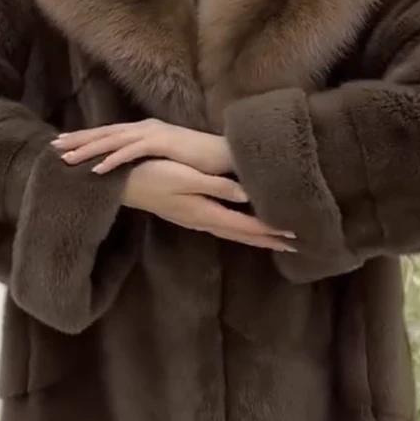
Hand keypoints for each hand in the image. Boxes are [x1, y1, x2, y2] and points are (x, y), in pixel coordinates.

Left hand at [50, 118, 233, 176]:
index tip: (63, 144)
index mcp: (145, 131)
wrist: (225, 154)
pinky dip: (113, 159)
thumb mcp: (167, 157)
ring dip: (89, 150)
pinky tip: (97, 169)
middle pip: (104, 133)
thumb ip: (149, 157)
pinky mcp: (162, 142)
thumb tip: (133, 165)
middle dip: (78, 140)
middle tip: (53, 146)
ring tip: (67, 159)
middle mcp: (145, 128)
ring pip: (112, 141)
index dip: (85, 138)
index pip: (109, 134)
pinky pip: (131, 152)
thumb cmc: (199, 159)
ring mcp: (152, 133)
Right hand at [121, 159, 297, 252]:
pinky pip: (223, 226)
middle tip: (295, 246)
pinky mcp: (189, 214)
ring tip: (275, 240)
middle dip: (268, 240)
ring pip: (232, 231)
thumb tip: (244, 195)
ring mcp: (195, 219)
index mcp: (206, 212)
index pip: (246, 225)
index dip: (270, 230)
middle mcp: (203, 220)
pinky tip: (241, 226)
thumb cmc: (152, 175)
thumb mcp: (184, 177)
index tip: (294, 235)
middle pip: (242, 234)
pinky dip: (239, 229)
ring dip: (255, 237)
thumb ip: (215, 186)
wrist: (124, 184)